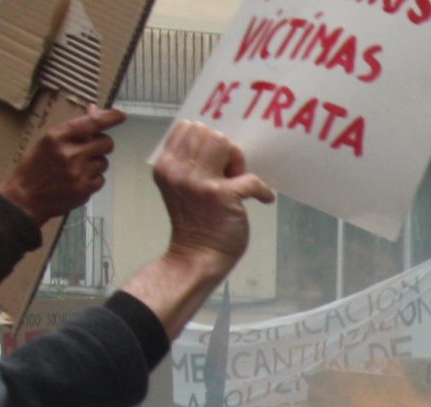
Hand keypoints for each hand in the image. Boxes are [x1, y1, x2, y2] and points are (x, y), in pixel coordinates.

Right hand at [0, 106, 122, 222]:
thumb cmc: (34, 166)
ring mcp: (79, 173)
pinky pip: (101, 178)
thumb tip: (94, 110)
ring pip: (104, 161)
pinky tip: (78, 178)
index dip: (109, 118)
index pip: (90, 123)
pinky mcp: (85, 189)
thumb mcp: (46, 142)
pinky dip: (93, 177)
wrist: (25, 197)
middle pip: (106, 143)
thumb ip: (72, 129)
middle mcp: (70, 154)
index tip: (120, 115)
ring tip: (77, 166)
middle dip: (102, 142)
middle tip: (92, 146)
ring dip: (96, 162)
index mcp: (56, 137)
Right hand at [151, 120, 273, 268]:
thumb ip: (193, 165)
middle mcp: (178, 169)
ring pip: (224, 143)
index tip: (217, 163)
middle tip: (231, 174)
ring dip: (238, 163)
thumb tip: (223, 147)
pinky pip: (251, 179)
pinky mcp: (221, 196)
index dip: (208, 141)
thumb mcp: (182, 186)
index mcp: (167, 164)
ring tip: (240, 184)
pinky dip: (263, 191)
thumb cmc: (196, 222)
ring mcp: (198, 182)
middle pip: (207, 132)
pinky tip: (263, 199)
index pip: (187, 127)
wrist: (197, 256)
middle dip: (225, 149)